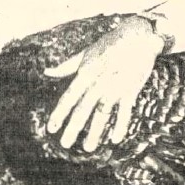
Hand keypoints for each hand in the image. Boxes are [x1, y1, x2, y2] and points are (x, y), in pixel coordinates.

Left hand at [44, 16, 162, 151]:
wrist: (137, 36)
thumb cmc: (110, 44)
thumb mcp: (86, 53)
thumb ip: (67, 66)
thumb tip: (47, 72)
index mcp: (85, 74)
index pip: (69, 98)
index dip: (59, 114)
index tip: (50, 129)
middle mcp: (97, 83)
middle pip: (83, 109)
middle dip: (73, 128)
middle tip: (65, 144)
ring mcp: (114, 87)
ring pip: (102, 114)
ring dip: (95, 132)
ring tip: (88, 148)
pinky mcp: (130, 90)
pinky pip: (125, 111)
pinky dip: (121, 125)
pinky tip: (115, 139)